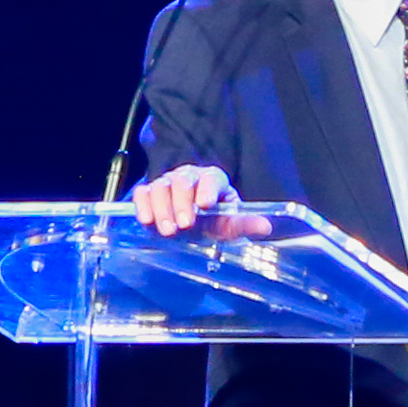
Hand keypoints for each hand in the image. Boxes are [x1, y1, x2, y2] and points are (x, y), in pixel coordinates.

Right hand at [130, 165, 264, 238]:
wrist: (187, 225)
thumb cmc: (210, 222)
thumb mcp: (228, 225)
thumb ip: (244, 225)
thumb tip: (265, 227)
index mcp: (213, 180)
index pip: (211, 178)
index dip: (208, 189)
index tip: (205, 205)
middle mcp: (189, 176)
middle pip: (183, 182)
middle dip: (183, 204)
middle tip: (185, 224)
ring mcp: (167, 182)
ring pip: (161, 187)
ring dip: (163, 209)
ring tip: (167, 230)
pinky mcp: (148, 192)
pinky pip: (142, 192)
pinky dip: (143, 205)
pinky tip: (146, 220)